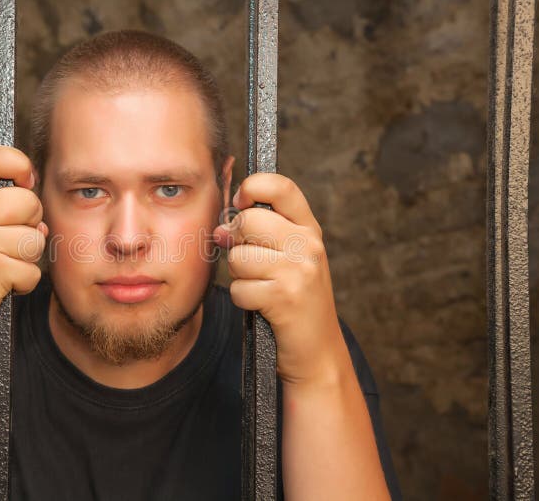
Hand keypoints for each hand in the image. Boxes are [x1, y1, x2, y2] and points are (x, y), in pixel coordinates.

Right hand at [0, 145, 47, 357]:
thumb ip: (1, 209)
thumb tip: (38, 201)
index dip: (19, 164)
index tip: (26, 182)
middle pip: (28, 202)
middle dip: (31, 226)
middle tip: (10, 245)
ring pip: (35, 239)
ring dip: (28, 260)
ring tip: (3, 268)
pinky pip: (32, 271)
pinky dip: (24, 284)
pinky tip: (2, 287)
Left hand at [213, 173, 346, 386]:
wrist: (317, 352)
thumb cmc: (295, 303)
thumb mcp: (289, 260)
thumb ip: (260, 235)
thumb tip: (221, 227)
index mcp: (309, 229)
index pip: (280, 186)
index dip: (252, 187)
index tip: (240, 204)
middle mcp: (308, 245)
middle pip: (247, 221)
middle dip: (236, 244)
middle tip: (250, 264)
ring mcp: (299, 270)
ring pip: (238, 257)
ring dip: (239, 278)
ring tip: (261, 288)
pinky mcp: (285, 297)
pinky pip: (238, 289)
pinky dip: (243, 301)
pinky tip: (262, 307)